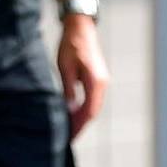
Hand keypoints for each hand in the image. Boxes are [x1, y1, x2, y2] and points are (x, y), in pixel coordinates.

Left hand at [57, 11, 108, 138]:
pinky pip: (92, 98)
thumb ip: (68, 89)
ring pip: (93, 106)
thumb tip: (69, 110)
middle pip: (93, 111)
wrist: (81, 27)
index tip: (70, 136)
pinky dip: (84, 109)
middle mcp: (102, 83)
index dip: (79, 126)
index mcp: (95, 82)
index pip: (89, 111)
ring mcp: (102, 81)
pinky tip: (74, 114)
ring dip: (82, 118)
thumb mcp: (65, 67)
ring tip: (70, 129)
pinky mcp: (98, 78)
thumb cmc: (71, 44)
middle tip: (68, 138)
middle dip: (80, 125)